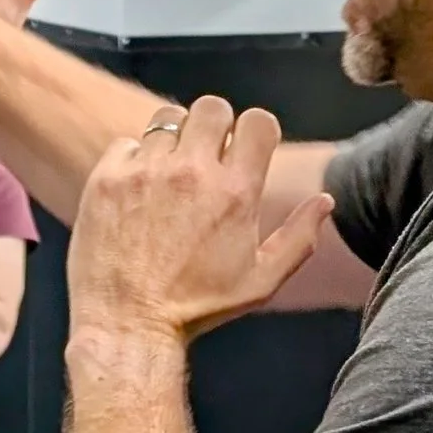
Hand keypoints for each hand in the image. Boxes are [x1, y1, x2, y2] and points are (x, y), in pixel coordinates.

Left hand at [69, 97, 329, 345]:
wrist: (128, 325)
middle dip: (216, 126)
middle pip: (213, 107)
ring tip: (170, 174)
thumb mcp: (261, 280)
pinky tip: (137, 190)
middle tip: (207, 155)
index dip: (256, 132)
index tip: (245, 151)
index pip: (258, 121)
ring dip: (174, 140)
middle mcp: (192, 172)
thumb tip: (326, 201)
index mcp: (235, 192)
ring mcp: (146, 172)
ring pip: (167, 119)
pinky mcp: (107, 179)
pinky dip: (133, 160)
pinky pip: (126, 143)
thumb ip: (300, 237)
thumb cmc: (197, 308)